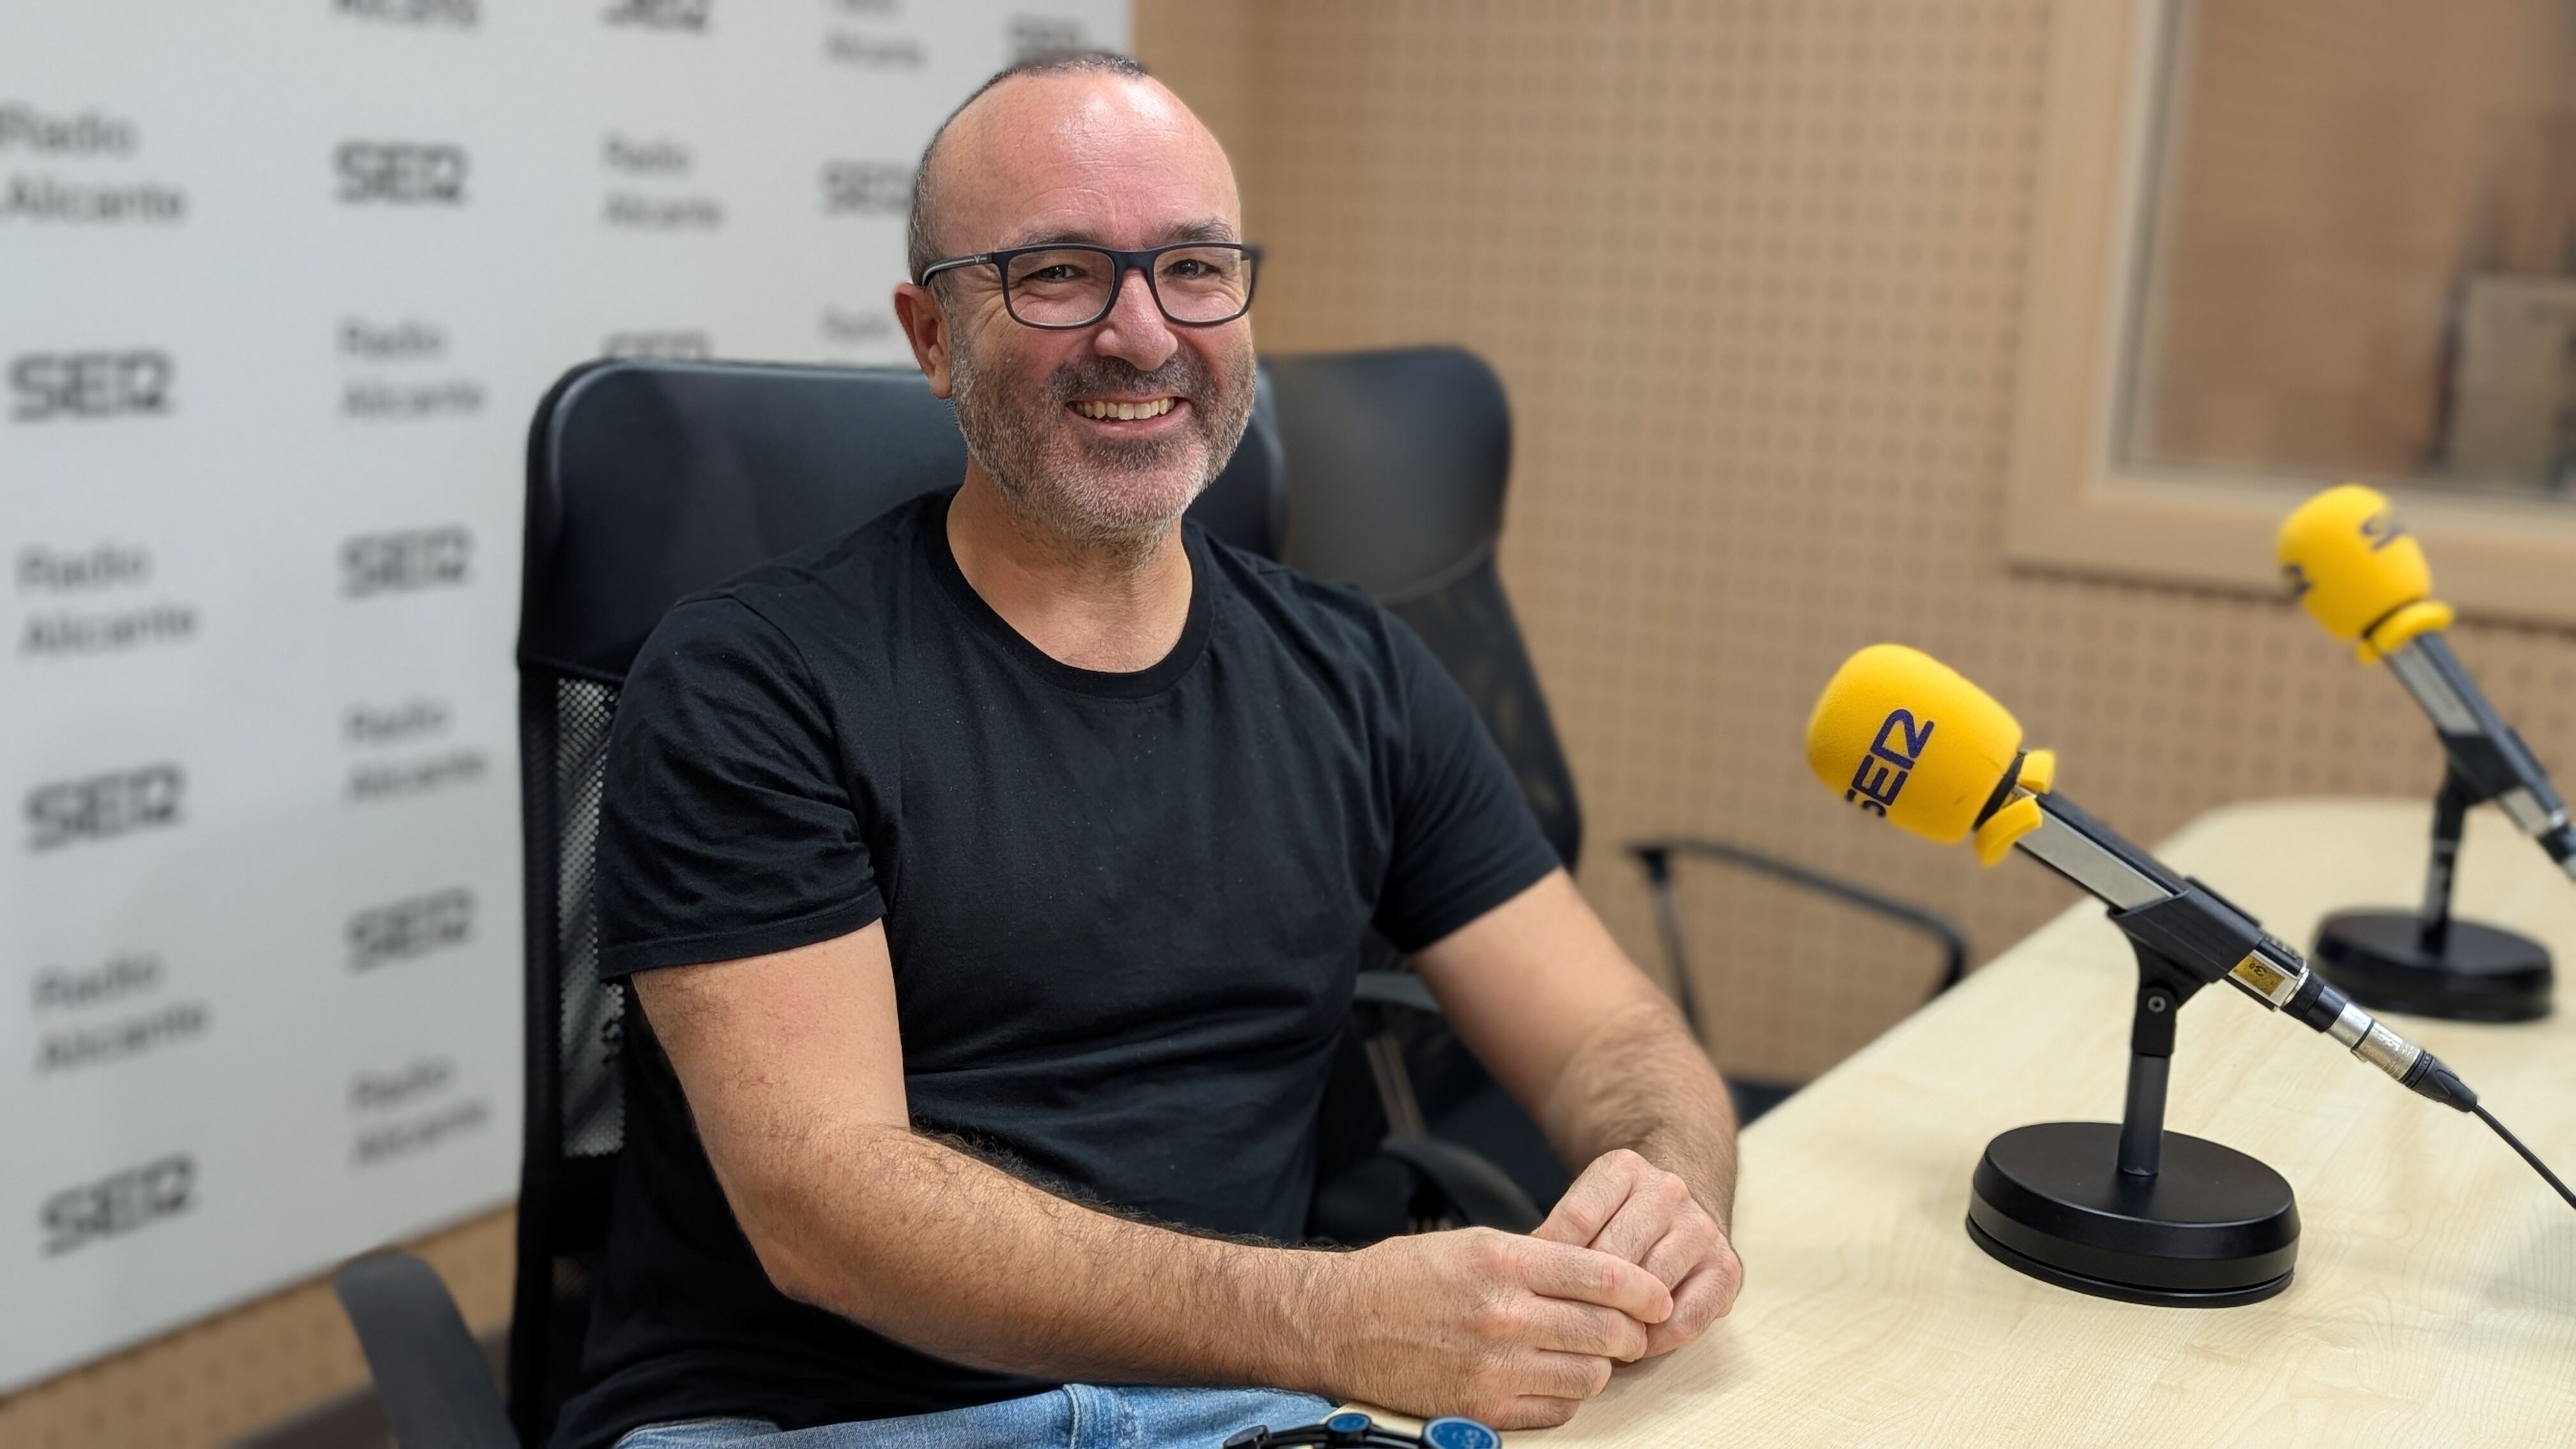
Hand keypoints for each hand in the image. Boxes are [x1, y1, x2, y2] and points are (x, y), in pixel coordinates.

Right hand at [1307, 1226, 1672, 1429]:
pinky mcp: (1482, 1409)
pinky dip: (1564, 1397)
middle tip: (1628, 1329)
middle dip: (1630, 1331)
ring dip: (1596, 1365)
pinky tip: (1547, 1377)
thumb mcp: (1475, 1243)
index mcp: (1504, 1261)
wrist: (1341, 1322)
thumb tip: (1606, 1277)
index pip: (1605, 1278)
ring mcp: (1494, 1368)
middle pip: (1608, 1331)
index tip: (1658, 1297)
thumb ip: (1541, 1258)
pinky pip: (1558, 1412)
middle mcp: (1503, 1315)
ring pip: (1590, 1375)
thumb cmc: (1405, 1277)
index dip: (1646, 1290)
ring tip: (1580, 1352)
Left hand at [1535, 1148, 1740, 1356]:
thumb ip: (1558, 1236)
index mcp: (1623, 1168)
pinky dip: (1658, 1339)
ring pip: (1650, 1289)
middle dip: (1587, 1299)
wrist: (1680, 1206)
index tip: (1537, 1291)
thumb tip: (1524, 1277)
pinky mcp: (1727, 1267)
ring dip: (1622, 1322)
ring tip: (1600, 1337)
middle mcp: (1668, 1191)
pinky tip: (1639, 1340)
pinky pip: (1686, 1318)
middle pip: (1613, 1258)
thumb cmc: (1617, 1220)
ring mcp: (1701, 1228)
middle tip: (1566, 1326)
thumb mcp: (1585, 1207)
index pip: (1575, 1221)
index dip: (1551, 1264)